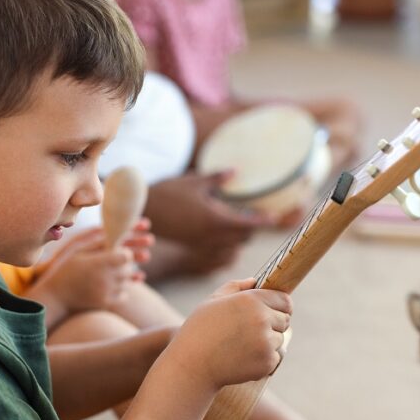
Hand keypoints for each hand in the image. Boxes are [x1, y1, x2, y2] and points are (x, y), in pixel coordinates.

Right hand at [29, 228, 144, 314]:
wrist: (55, 296)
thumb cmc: (66, 269)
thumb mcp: (78, 252)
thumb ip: (97, 243)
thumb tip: (113, 233)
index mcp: (98, 262)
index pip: (126, 256)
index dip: (125, 252)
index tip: (118, 252)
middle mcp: (105, 277)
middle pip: (128, 268)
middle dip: (125, 265)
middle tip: (113, 264)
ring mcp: (106, 291)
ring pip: (127, 282)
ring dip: (122, 277)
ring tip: (108, 275)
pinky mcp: (105, 303)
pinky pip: (124, 295)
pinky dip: (120, 290)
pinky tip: (110, 286)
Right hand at [145, 171, 271, 249]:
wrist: (144, 211)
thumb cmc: (169, 193)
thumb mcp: (195, 181)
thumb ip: (218, 178)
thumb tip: (237, 171)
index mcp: (215, 219)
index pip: (248, 224)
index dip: (264, 221)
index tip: (275, 217)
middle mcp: (211, 235)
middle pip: (243, 237)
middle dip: (252, 228)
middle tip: (257, 215)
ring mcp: (202, 243)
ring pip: (232, 245)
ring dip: (240, 235)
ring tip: (241, 221)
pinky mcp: (194, 246)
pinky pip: (219, 248)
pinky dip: (226, 240)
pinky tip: (222, 228)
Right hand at [168, 278, 291, 390]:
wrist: (191, 366)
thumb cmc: (198, 331)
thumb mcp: (212, 301)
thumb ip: (235, 287)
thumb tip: (255, 281)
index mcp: (251, 300)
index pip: (285, 300)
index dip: (280, 306)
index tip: (274, 311)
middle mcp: (262, 318)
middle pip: (285, 320)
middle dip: (273, 325)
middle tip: (251, 332)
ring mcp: (266, 341)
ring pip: (280, 340)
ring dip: (268, 343)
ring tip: (243, 346)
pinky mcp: (267, 362)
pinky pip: (275, 358)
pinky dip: (264, 360)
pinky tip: (244, 359)